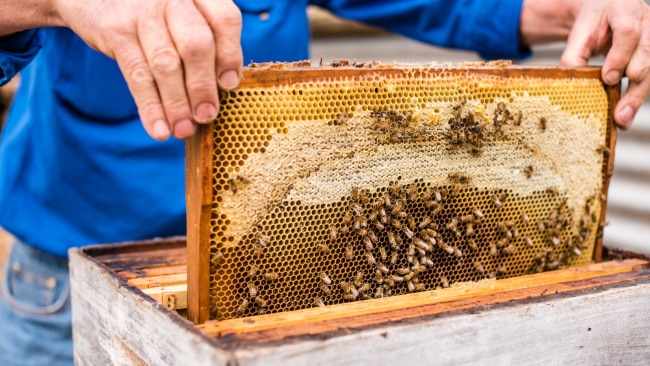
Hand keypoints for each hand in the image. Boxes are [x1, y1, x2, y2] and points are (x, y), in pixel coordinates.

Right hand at [54, 0, 242, 139]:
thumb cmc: (155, 15)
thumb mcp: (184, 16)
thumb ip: (207, 43)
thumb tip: (223, 91)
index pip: (225, 19)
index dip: (230, 54)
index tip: (230, 85)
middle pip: (196, 44)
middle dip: (202, 86)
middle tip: (207, 116)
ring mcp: (142, 11)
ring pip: (166, 64)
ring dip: (177, 104)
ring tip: (184, 130)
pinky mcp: (115, 30)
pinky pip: (137, 75)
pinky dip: (150, 108)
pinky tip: (159, 129)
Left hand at [561, 0, 649, 129]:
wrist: (609, 12)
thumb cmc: (595, 22)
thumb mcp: (580, 32)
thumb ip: (574, 53)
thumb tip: (570, 81)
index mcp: (625, 11)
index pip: (628, 32)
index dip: (620, 56)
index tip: (607, 78)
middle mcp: (646, 24)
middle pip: (646, 55)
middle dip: (633, 85)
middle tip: (618, 111)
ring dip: (636, 98)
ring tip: (622, 120)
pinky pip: (648, 80)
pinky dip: (635, 99)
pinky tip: (625, 116)